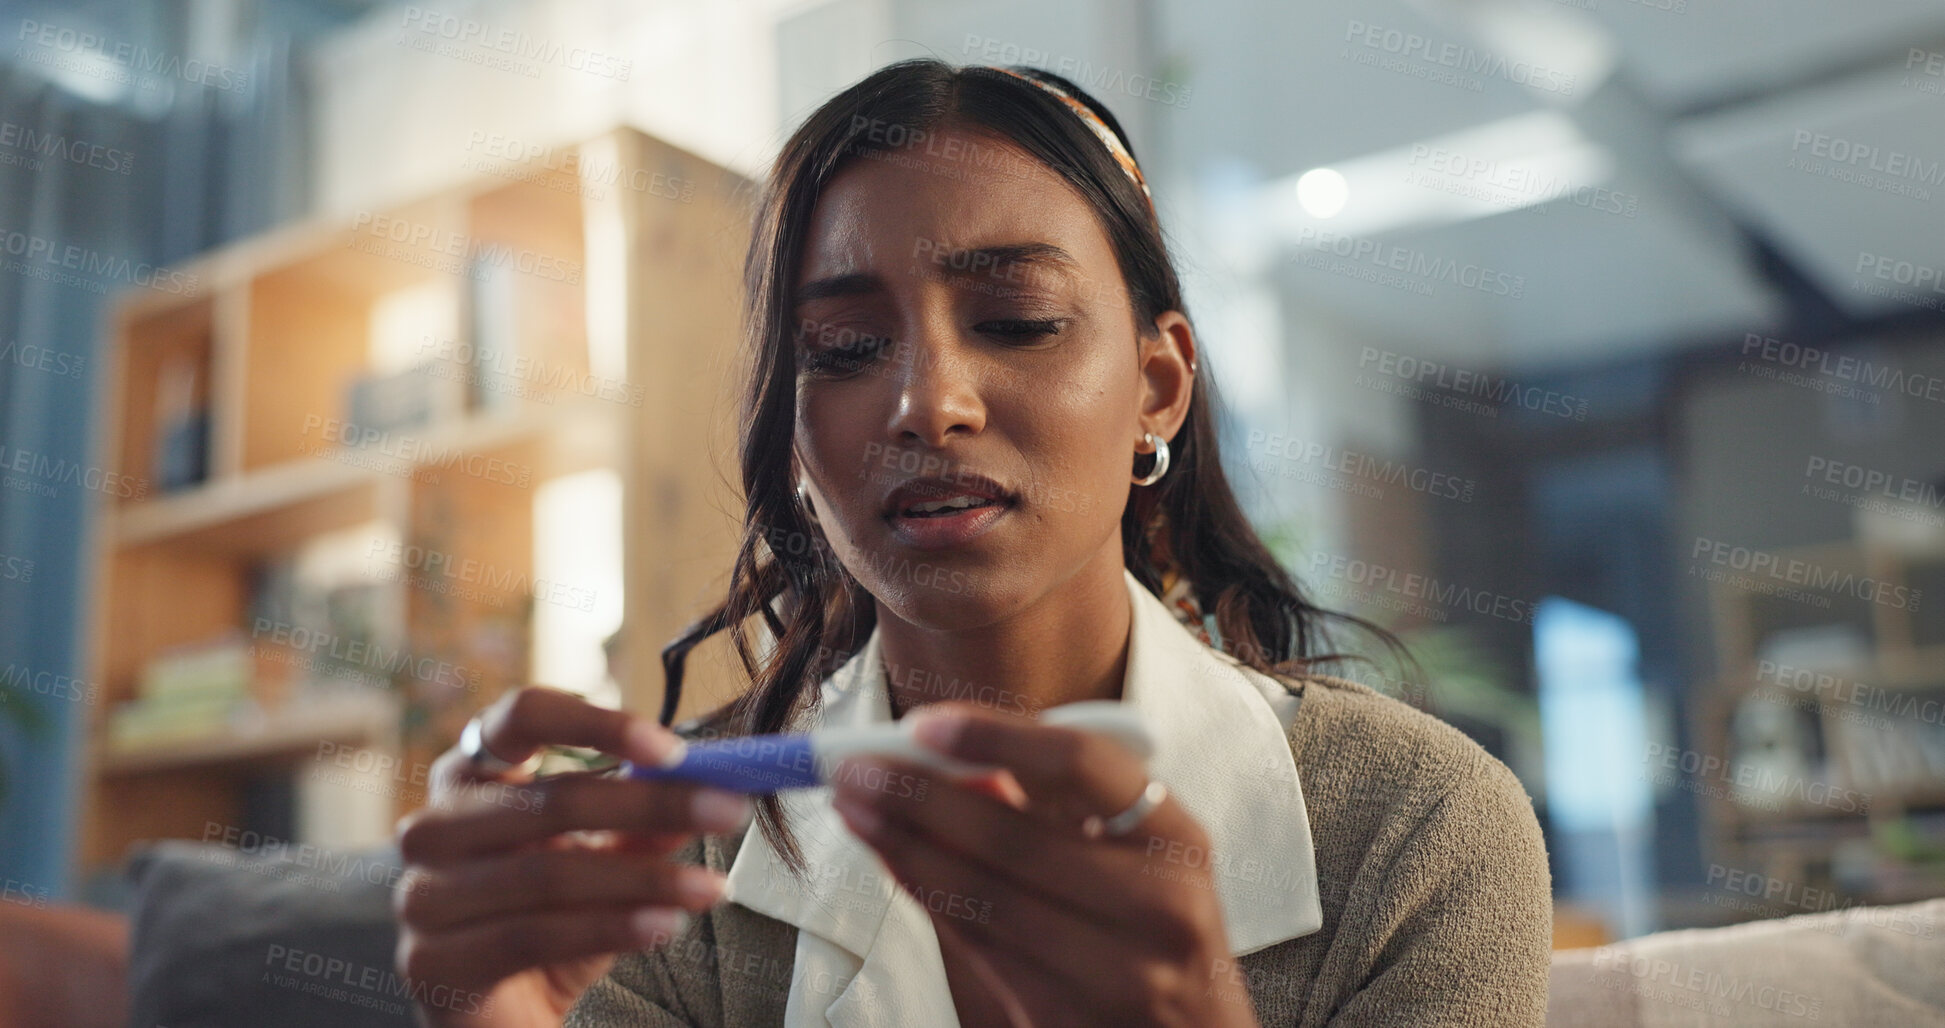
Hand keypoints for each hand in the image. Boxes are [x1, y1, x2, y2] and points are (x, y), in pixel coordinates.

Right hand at [391, 686, 753, 1026]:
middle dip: (652, 804)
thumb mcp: (603, 865)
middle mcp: (433, 826)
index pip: (521, 718)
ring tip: (711, 888)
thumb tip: (708, 785)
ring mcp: (423, 895)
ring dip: (644, 879)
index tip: (671, 749)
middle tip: (729, 811)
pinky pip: (531, 934)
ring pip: (547, 873)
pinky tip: (662, 927)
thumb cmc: (547, 923)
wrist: (498, 1020)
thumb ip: (643, 824)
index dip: (595, 725)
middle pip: (549, 799)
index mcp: (470, 774)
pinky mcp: (430, 962)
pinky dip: (607, 927)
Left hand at [828, 702, 1260, 1027]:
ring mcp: (1117, 975)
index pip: (1082, 764)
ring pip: (983, 899)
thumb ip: (1053, 807)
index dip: (996, 735)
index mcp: (1177, 839)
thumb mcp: (1131, 856)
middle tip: (853, 767)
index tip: (921, 722)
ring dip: (904, 846)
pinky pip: (977, 947)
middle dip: (919, 796)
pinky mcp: (1065, 1020)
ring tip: (854, 807)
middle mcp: (1159, 906)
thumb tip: (944, 756)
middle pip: (1016, 838)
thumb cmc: (1149, 930)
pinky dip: (925, 894)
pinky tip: (891, 861)